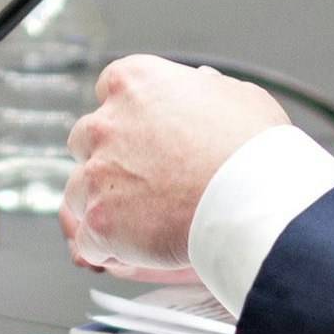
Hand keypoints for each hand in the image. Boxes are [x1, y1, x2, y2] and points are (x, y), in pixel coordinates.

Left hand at [62, 54, 287, 280]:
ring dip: (103, 205)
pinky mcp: (100, 221)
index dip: (126, 119)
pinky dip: (108, 248)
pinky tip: (136, 250)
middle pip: (86, 142)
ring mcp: (98, 174)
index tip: (143, 138)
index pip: (107, 93)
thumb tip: (201, 83)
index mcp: (134, 82)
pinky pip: (88, 240)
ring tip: (143, 222)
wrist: (255, 201)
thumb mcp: (239, 96)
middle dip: (109, 161)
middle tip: (145, 183)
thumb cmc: (254, 151)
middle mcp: (105, 123)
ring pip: (79, 191)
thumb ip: (207, 88)